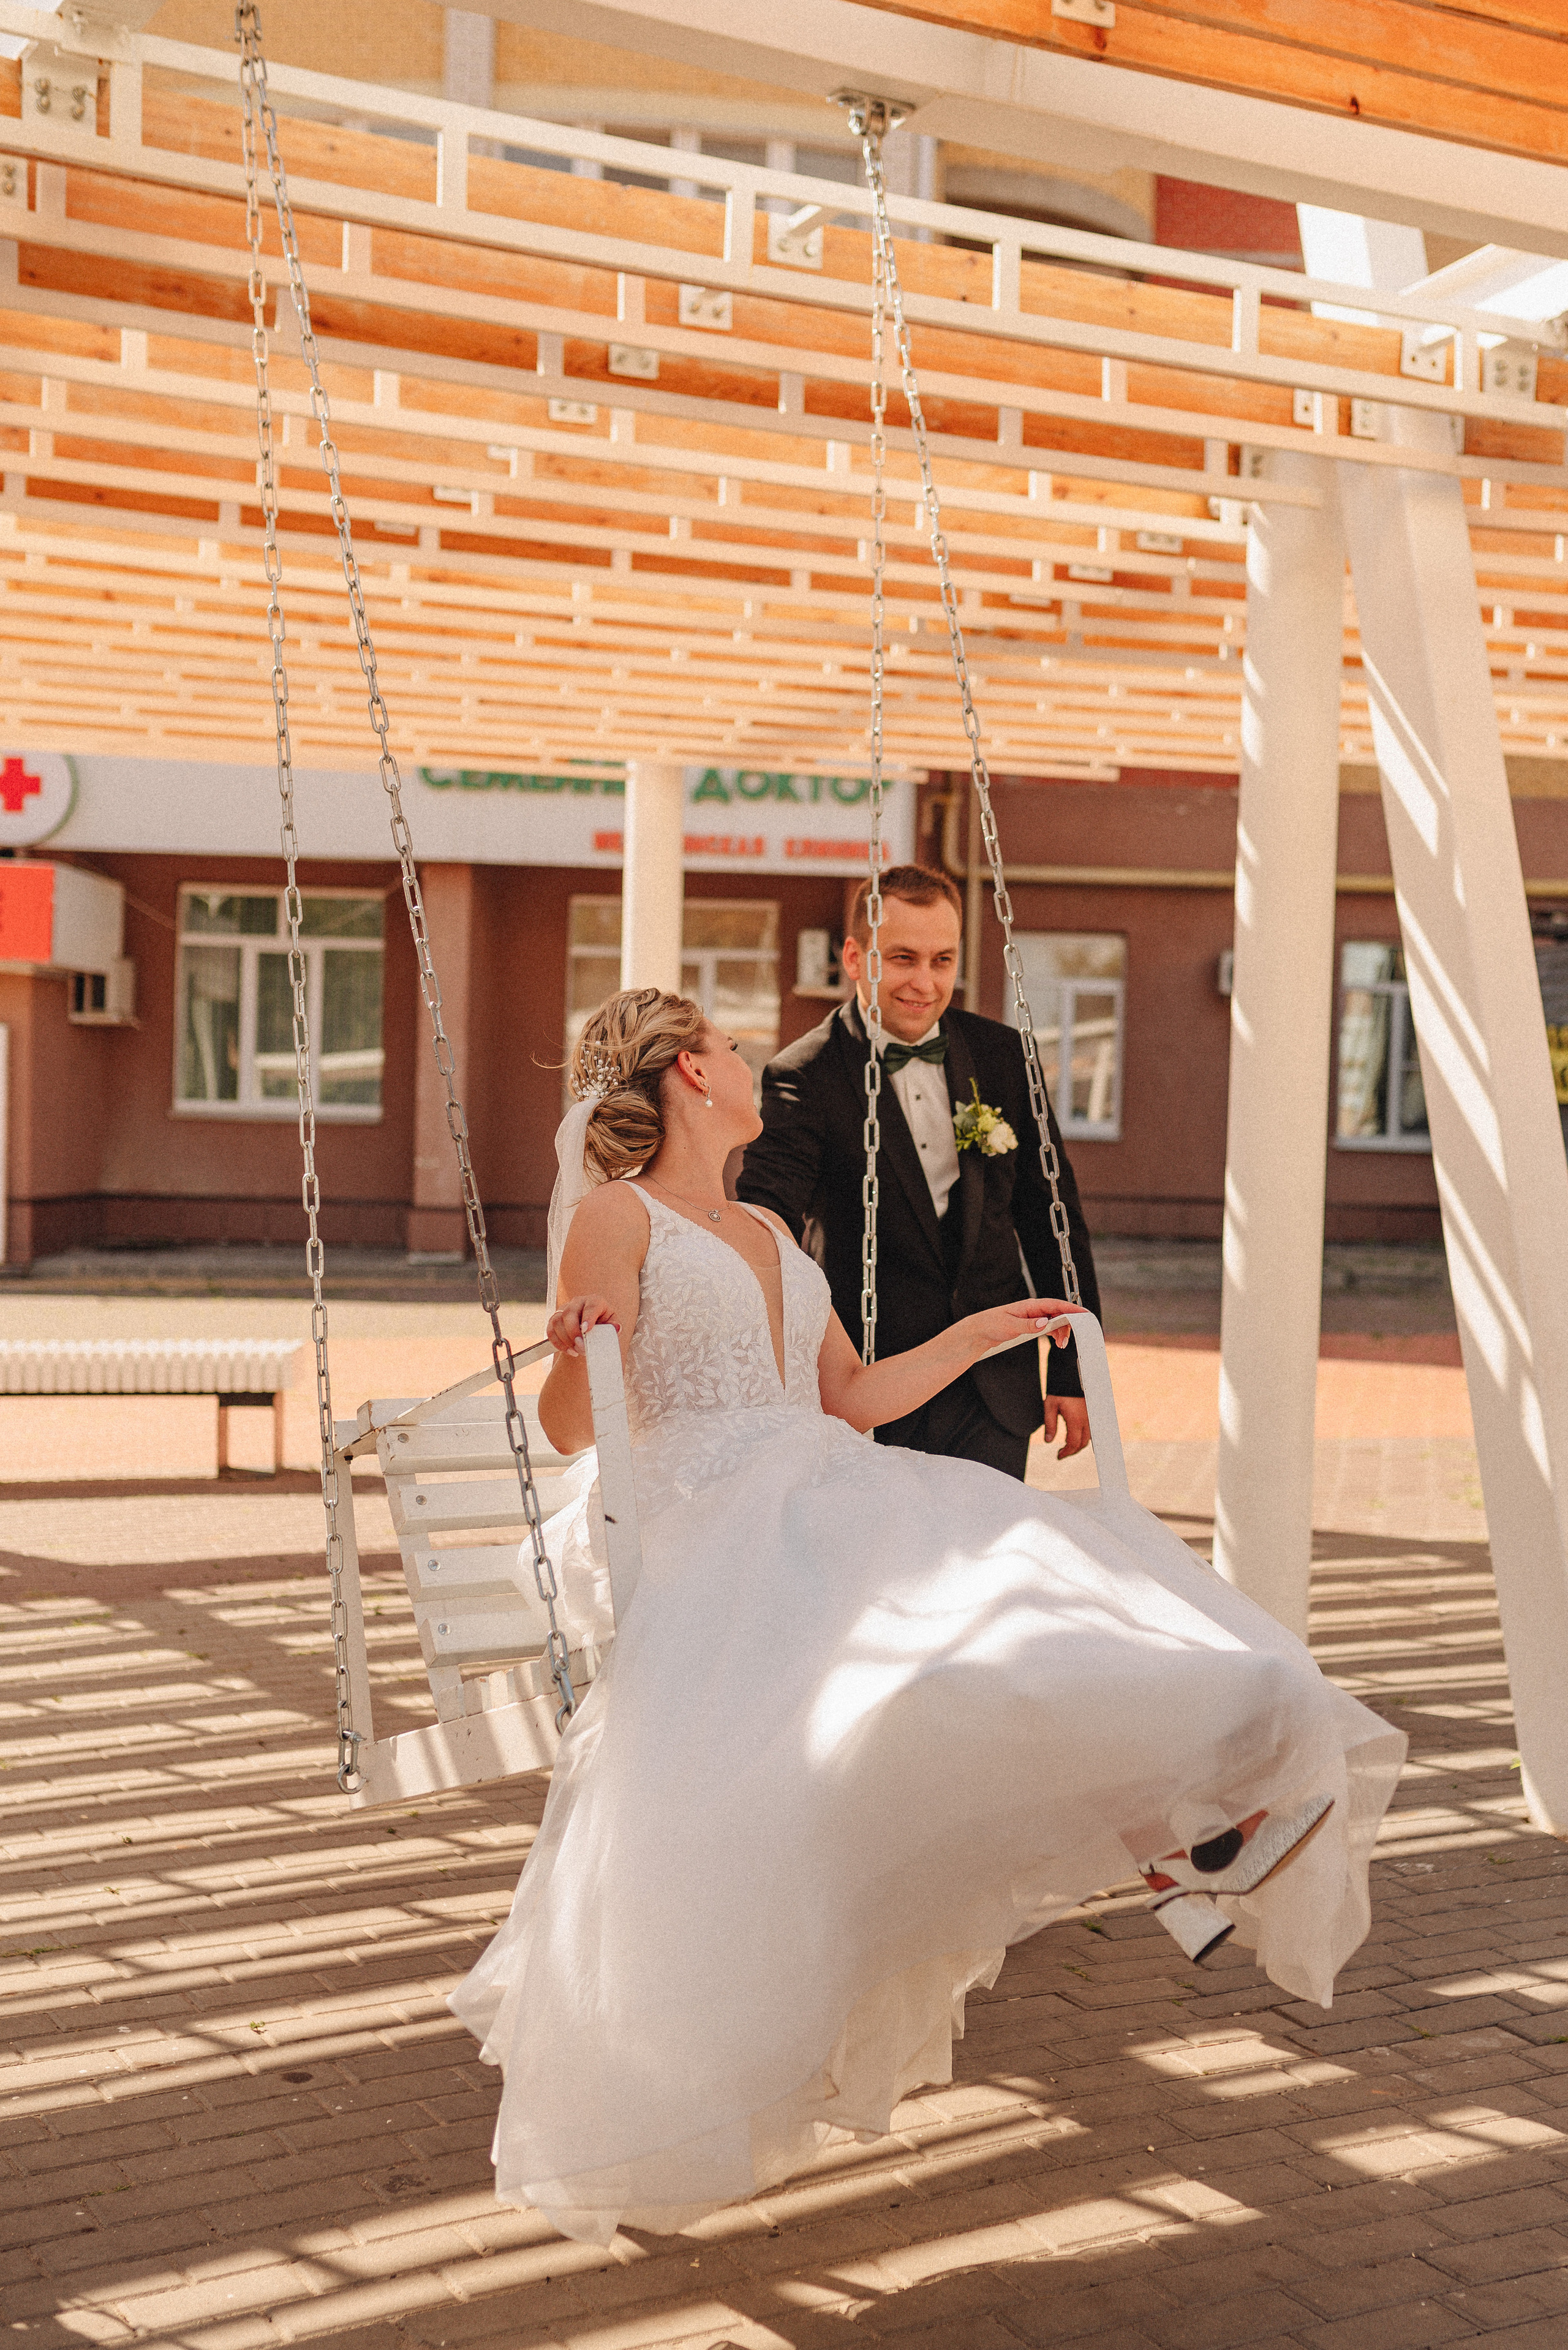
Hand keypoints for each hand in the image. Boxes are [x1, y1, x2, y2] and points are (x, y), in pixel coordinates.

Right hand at [547, 1294, 620, 1356]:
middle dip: (573, 1332)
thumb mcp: (611, 1322)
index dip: (588, 1317)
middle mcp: (577, 1302)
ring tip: (576, 1350)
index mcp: (594, 1301)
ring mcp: (564, 1310)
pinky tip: (568, 1350)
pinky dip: (557, 1342)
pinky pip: (550, 1330)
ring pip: (557, 1321)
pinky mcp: (554, 1320)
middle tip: (581, 1346)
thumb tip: (616, 1327)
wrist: (591, 1325)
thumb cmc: (602, 1322)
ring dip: (565, 1339)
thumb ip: (613, 1325)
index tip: (587, 1330)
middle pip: (569, 1313)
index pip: (590, 1306)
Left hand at [962, 1298, 1080, 1358]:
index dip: (1071, 1308)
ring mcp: (1034, 1317)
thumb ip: (1027, 1325)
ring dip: (1062, 1332)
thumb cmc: (993, 1324)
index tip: (1084, 1314)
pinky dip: (1056, 1334)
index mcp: (1030, 1305)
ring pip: (1056, 1321)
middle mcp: (1034, 1309)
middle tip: (1069, 1340)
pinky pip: (1050, 1327)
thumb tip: (1044, 1323)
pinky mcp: (1032, 1325)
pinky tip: (1057, 1342)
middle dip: (1068, 1324)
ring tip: (1062, 1345)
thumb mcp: (1010, 1326)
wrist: (981, 1331)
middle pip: (1059, 1313)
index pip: (1055, 1304)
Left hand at [1044, 1394, 1090, 1458]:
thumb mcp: (1050, 1406)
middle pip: (1082, 1444)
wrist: (1072, 1377)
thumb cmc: (1060, 1391)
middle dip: (1072, 1451)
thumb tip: (1048, 1440)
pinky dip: (1085, 1437)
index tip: (1059, 1455)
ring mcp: (1091, 1417)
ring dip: (1079, 1445)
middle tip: (1062, 1453)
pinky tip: (1078, 1437)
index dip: (1066, 1452)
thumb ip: (1049, 1424)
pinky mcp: (1093, 1414)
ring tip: (1068, 1446)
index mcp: (1075, 1420)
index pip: (1073, 1444)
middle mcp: (1086, 1421)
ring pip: (1089, 1438)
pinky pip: (1092, 1431)